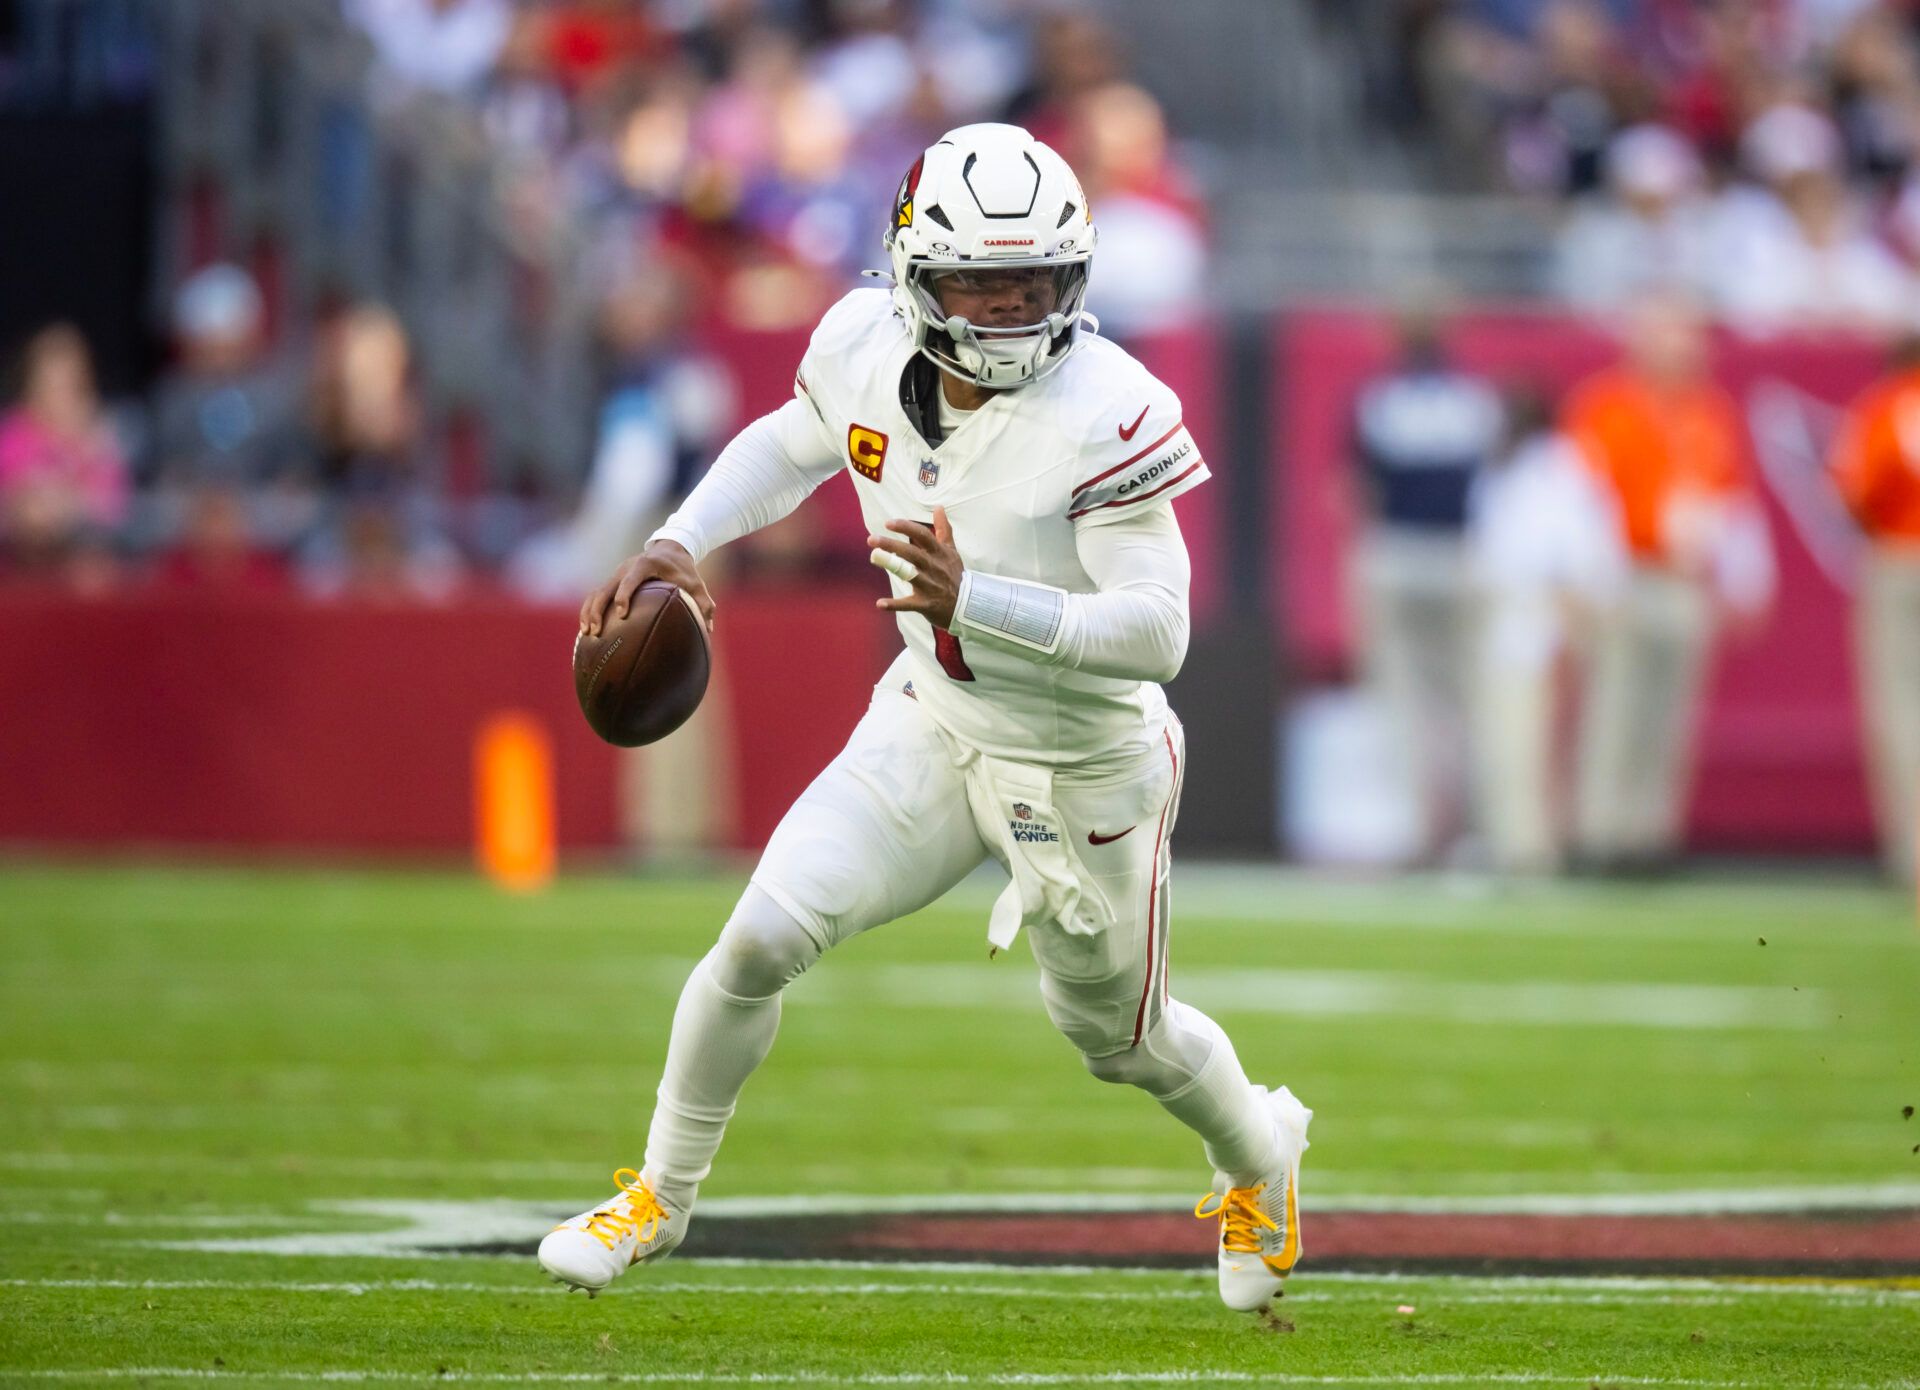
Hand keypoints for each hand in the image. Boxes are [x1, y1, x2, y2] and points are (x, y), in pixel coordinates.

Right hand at [579, 539, 715, 636]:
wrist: (671, 549)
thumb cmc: (685, 570)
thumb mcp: (696, 584)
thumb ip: (704, 604)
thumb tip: (708, 629)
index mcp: (646, 565)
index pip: (631, 579)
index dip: (624, 596)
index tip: (622, 614)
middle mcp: (627, 567)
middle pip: (606, 588)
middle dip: (598, 609)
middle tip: (596, 631)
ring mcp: (617, 573)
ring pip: (597, 592)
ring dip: (590, 612)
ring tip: (587, 633)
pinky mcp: (613, 580)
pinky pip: (597, 595)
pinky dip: (590, 609)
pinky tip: (587, 629)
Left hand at [869, 505, 962, 629]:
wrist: (967, 604)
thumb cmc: (954, 575)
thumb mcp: (951, 551)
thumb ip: (943, 529)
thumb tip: (938, 507)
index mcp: (939, 553)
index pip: (923, 536)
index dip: (906, 528)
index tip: (888, 523)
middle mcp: (934, 567)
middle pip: (912, 553)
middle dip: (892, 545)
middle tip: (871, 539)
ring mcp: (930, 586)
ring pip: (910, 574)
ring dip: (892, 566)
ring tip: (875, 557)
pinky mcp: (926, 604)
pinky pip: (909, 604)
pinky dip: (895, 604)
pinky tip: (880, 603)